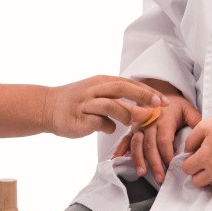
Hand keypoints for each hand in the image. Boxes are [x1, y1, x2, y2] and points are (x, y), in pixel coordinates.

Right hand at [44, 77, 163, 138]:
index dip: (148, 92)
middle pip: (123, 88)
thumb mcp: (96, 93)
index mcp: (101, 81)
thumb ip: (116, 97)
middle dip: (143, 96)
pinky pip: (99, 123)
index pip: (129, 83)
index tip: (164, 101)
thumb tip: (140, 107)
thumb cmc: (76, 101)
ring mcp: (86, 103)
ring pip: (111, 105)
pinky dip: (108, 127)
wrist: (46, 107)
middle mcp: (94, 89)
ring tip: (133, 123)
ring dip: (127, 113)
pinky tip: (109, 129)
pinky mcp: (80, 119)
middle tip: (159, 106)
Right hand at [112, 92, 202, 183]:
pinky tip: (116, 160)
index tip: (172, 167)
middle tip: (160, 178)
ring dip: (138, 159)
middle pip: (150, 145)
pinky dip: (120, 149)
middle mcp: (149, 123)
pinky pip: (125, 139)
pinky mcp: (132, 128)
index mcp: (163, 119)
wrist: (159, 91)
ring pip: (137, 144)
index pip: (164, 140)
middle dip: (155, 163)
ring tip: (141, 173)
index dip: (167, 155)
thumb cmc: (175, 104)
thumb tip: (203, 137)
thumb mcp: (188, 109)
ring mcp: (139, 126)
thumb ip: (196, 122)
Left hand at [181, 112, 211, 188]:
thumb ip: (190, 141)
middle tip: (204, 161)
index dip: (188, 162)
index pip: (187, 169)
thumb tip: (187, 153)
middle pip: (197, 181)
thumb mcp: (203, 126)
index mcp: (206, 158)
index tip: (194, 157)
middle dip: (197, 172)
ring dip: (210, 175)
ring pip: (211, 183)